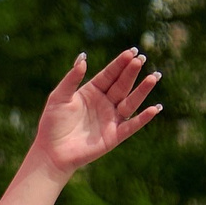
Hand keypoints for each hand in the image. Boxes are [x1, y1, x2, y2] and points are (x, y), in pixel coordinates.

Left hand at [29, 48, 160, 178]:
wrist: (51, 152)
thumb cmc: (52, 123)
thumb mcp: (59, 97)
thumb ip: (71, 79)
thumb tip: (83, 58)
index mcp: (92, 91)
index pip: (110, 74)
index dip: (120, 64)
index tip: (132, 52)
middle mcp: (105, 103)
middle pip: (122, 85)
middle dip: (132, 72)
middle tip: (142, 59)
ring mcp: (111, 119)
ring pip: (130, 102)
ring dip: (142, 90)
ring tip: (153, 77)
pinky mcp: (114, 136)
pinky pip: (132, 125)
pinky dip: (143, 118)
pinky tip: (154, 108)